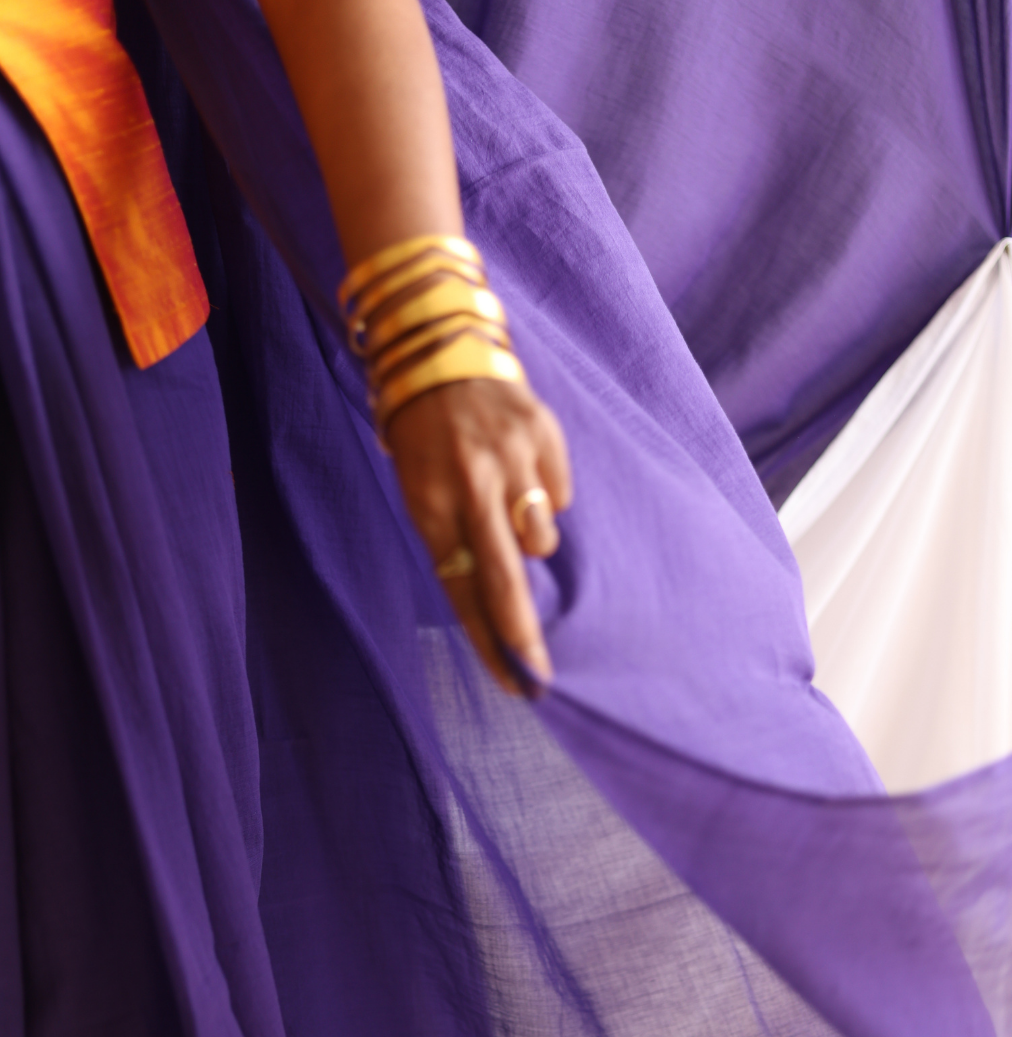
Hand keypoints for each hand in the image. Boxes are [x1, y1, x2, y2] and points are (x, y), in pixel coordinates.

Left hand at [385, 378, 571, 692]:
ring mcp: (510, 459)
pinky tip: (522, 465)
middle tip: (540, 675)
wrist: (440, 350)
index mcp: (430, 504)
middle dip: (522, 634)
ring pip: (543, 537)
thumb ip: (456, 538)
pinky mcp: (542, 435)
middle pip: (504, 578)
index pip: (461, 589)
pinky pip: (561, 494)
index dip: (487, 641)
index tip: (513, 682)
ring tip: (508, 499)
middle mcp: (470, 485)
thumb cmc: (425, 436)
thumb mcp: (420, 490)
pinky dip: (546, 491)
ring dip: (532, 536)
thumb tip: (500, 595)